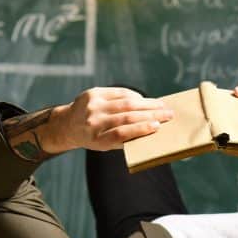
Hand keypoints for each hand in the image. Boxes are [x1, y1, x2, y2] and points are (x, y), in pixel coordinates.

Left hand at [50, 87, 173, 151]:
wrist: (68, 124)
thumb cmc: (94, 137)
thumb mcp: (105, 145)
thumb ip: (125, 139)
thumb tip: (152, 129)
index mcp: (96, 140)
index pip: (121, 134)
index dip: (140, 130)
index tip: (157, 127)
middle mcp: (93, 123)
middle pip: (126, 117)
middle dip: (151, 114)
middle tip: (168, 114)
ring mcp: (92, 106)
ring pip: (125, 103)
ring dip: (147, 103)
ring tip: (161, 105)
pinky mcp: (93, 93)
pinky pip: (119, 92)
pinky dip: (134, 96)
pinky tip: (144, 100)